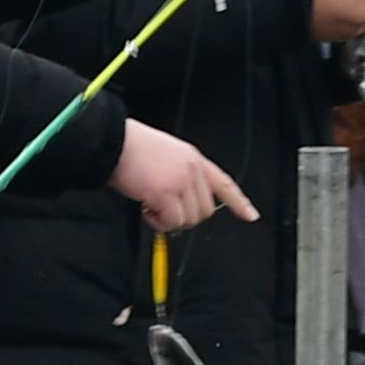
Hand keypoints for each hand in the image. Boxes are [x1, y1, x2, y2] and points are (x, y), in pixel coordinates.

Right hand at [108, 120, 256, 232]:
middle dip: (185, 217)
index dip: (239, 202)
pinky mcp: (166, 192)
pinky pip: (172, 222)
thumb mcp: (166, 155)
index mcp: (194, 159)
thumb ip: (181, 176)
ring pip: (189, 219)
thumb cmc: (131, 149)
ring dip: (169, 220)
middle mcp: (193, 169)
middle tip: (162, 209)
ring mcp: (181, 181)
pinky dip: (159, 223)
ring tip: (150, 206)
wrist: (113, 141)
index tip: (251, 216)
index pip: (224, 183)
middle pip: (205, 211)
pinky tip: (146, 209)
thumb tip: (180, 205)